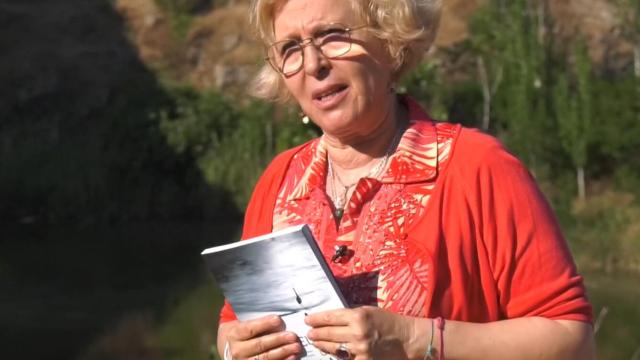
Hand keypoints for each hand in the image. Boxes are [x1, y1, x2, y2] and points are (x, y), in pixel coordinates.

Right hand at [224, 315, 302, 359]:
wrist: (226, 349)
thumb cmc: (238, 333)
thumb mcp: (240, 324)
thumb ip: (255, 321)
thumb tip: (277, 319)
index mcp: (235, 334)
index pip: (251, 329)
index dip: (265, 324)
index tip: (278, 320)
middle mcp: (238, 350)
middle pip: (260, 344)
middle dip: (278, 340)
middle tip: (293, 336)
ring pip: (265, 358)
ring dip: (282, 352)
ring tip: (296, 347)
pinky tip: (292, 357)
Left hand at [305, 306, 419, 359]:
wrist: (406, 339)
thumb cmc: (388, 322)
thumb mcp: (368, 311)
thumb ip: (350, 315)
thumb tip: (330, 319)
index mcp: (358, 316)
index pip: (330, 317)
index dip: (317, 319)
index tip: (308, 320)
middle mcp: (357, 333)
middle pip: (328, 333)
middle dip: (316, 332)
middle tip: (308, 332)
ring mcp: (360, 350)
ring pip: (334, 348)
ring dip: (322, 345)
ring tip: (315, 341)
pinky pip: (345, 358)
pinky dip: (337, 355)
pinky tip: (331, 352)